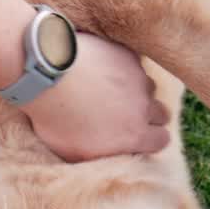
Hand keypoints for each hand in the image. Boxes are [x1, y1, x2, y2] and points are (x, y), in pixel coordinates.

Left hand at [21, 33, 170, 161]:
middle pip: (162, 113)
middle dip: (149, 116)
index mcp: (134, 135)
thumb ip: (99, 154)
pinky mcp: (127, 53)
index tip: (136, 137)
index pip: (161, 140)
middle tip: (126, 114)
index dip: (151, 139)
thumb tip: (106, 154)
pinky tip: (101, 68)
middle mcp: (143, 106)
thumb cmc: (55, 119)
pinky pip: (133, 61)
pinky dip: (122, 66)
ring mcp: (137, 76)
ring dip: (136, 90)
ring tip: (110, 90)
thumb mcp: (72, 152)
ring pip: (148, 86)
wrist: (48, 75)